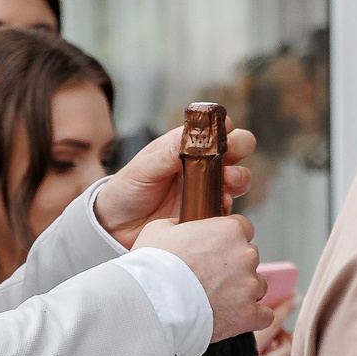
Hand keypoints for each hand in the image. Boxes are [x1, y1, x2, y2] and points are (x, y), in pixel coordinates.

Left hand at [96, 126, 258, 245]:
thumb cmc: (126, 191)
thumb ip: (166, 155)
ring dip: (239, 176)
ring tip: (227, 182)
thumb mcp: (141, 169)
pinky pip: (229, 208)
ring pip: (239, 177)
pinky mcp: (208, 214)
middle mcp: (201, 164)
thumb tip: (189, 138)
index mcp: (184, 146)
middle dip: (240, 147)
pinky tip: (220, 206)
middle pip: (237, 148)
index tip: (221, 135)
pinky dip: (230, 205)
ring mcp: (207, 189)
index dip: (223, 127)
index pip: (214, 128)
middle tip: (230, 155)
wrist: (117, 227)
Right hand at [134, 214, 270, 343]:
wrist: (153, 304)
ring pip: (258, 286)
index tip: (216, 250)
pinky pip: (263, 315)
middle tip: (210, 278)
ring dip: (243, 291)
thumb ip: (180, 223)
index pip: (244, 228)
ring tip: (217, 300)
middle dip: (234, 266)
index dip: (228, 239)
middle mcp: (245, 255)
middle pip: (250, 257)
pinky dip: (251, 317)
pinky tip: (232, 317)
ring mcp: (249, 286)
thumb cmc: (153, 267)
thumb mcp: (159, 229)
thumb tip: (181, 225)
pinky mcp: (249, 314)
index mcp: (229, 230)